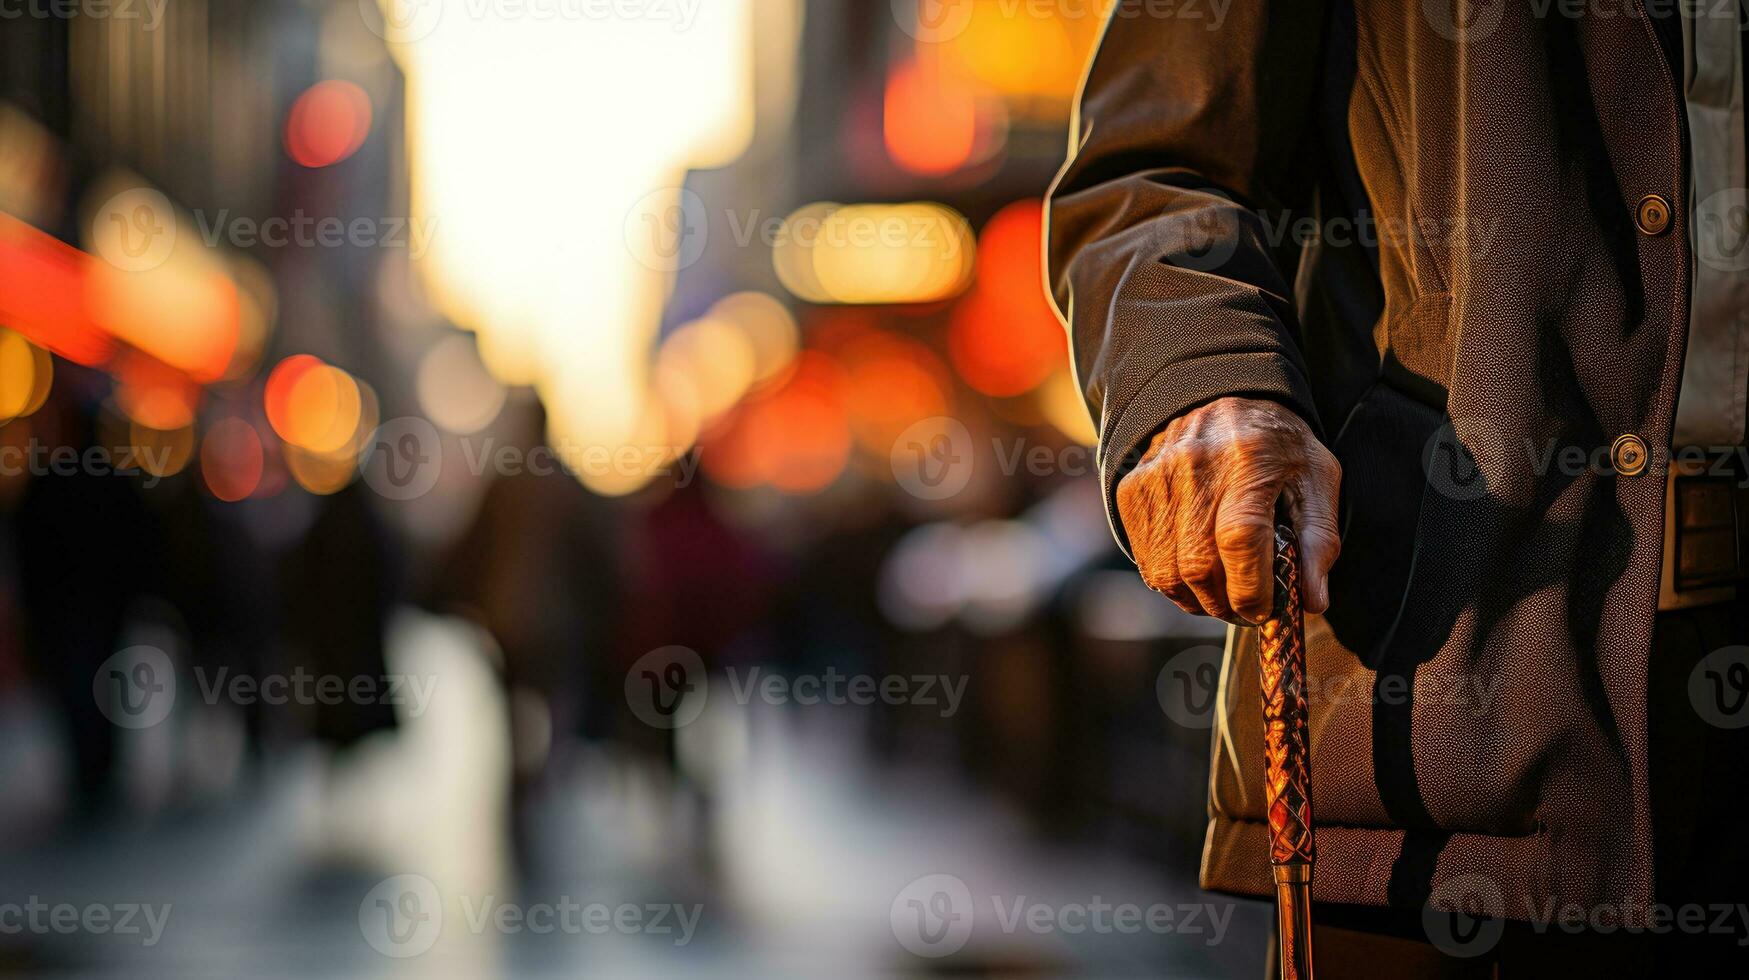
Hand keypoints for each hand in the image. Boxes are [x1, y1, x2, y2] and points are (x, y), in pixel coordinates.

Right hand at [1117, 396, 1340, 624]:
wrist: (1223, 397)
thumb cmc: (1277, 446)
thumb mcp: (1317, 479)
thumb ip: (1320, 540)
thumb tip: (1311, 601)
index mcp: (1249, 458)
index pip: (1240, 539)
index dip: (1250, 588)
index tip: (1265, 610)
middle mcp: (1194, 465)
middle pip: (1198, 564)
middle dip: (1225, 604)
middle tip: (1245, 609)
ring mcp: (1156, 478)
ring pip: (1166, 571)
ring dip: (1197, 600)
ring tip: (1221, 596)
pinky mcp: (1132, 491)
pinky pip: (1146, 559)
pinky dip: (1172, 581)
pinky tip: (1196, 575)